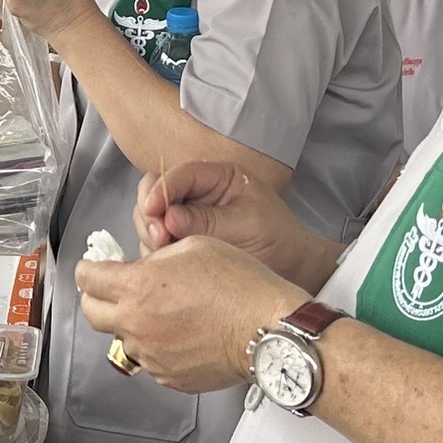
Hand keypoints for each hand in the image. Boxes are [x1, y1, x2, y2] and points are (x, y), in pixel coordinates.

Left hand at [75, 236, 305, 393]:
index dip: (88, 269)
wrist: (268, 331)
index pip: (88, 278)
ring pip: (124, 338)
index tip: (93, 267)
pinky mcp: (169, 377)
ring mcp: (151, 355)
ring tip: (165, 312)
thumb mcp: (194, 246)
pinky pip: (152, 359)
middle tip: (112, 290)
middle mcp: (136, 324)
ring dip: (133, 323)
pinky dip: (159, 346)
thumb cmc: (240, 286)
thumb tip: (145, 266)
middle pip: (91, 314)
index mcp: (137, 287)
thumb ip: (158, 257)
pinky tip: (185, 333)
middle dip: (96, 299)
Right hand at [138, 161, 323, 283]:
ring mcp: (186, 218)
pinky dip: (155, 253)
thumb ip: (206, 221)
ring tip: (165, 252)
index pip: (180, 174)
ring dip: (150, 235)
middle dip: (151, 213)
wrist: (292, 268)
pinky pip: (156, 243)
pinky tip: (166, 265)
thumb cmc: (277, 239)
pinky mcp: (181, 241)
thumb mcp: (245, 225)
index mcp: (217, 178)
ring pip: (150, 218)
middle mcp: (197, 194)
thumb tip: (168, 218)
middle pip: (155, 191)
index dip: (161, 189)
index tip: (153, 210)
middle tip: (160, 238)